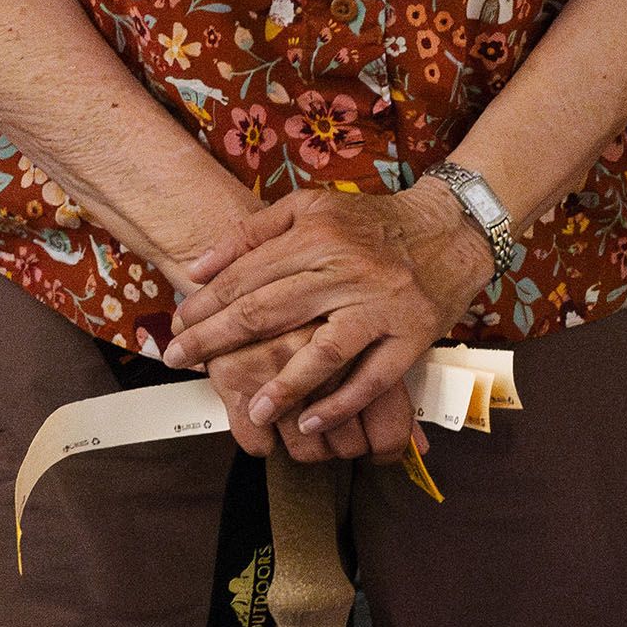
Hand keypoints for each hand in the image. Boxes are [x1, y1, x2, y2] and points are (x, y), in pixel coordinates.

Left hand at [164, 183, 491, 449]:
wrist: (451, 228)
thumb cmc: (371, 221)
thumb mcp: (312, 206)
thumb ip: (254, 231)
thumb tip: (199, 266)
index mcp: (317, 234)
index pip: (246, 274)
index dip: (205, 304)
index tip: (175, 328)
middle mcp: (345, 269)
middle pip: (269, 310)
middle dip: (217, 340)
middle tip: (180, 363)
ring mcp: (380, 305)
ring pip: (323, 351)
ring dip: (283, 385)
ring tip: (253, 411)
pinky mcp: (411, 335)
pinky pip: (373, 377)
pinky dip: (342, 402)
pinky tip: (312, 420)